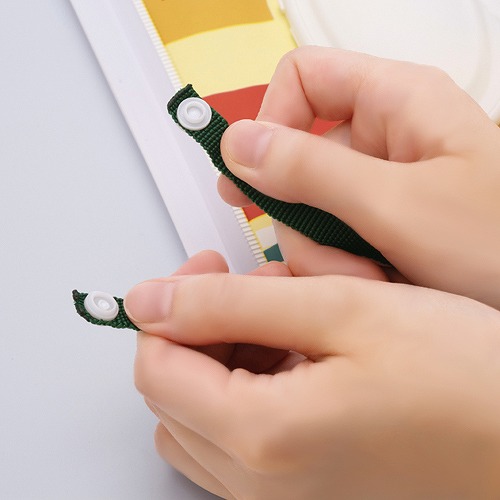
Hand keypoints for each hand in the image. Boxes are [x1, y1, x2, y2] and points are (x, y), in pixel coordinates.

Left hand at [125, 253, 499, 498]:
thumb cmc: (456, 374)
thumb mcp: (339, 308)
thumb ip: (230, 304)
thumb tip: (150, 301)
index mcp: (262, 436)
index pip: (155, 367)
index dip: (170, 307)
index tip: (209, 268)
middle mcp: (259, 484)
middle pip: (172, 392)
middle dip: (203, 327)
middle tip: (259, 288)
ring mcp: (278, 495)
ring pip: (198, 415)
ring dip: (225, 355)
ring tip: (287, 318)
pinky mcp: (299, 488)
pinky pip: (235, 436)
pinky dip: (249, 385)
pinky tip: (299, 353)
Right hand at [219, 47, 499, 307]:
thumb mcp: (399, 205)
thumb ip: (313, 171)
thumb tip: (242, 144)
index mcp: (396, 103)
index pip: (302, 78)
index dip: (270, 119)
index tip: (252, 170)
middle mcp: (384, 140)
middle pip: (296, 156)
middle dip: (302, 214)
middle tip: (322, 247)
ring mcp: (380, 187)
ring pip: (309, 207)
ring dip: (324, 252)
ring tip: (367, 274)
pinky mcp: (379, 226)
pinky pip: (330, 238)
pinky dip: (340, 267)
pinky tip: (371, 282)